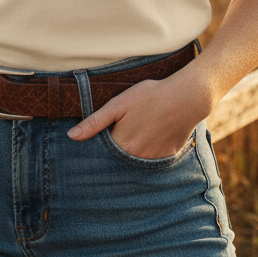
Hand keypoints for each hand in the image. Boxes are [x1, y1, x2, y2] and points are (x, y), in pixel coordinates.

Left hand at [66, 71, 211, 159]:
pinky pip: (153, 159)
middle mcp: (137, 158)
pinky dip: (149, 151)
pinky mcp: (168, 156)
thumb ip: (95, 122)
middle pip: (119, 159)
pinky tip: (152, 135)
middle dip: (115, 152)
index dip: (99, 147)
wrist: (186, 97)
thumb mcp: (118, 104)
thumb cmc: (150, 96)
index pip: (103, 154)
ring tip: (137, 133)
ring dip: (132, 152)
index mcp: (122, 145)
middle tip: (122, 133)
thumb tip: (71, 136)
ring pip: (136, 161)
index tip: (98, 141)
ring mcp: (154, 159)